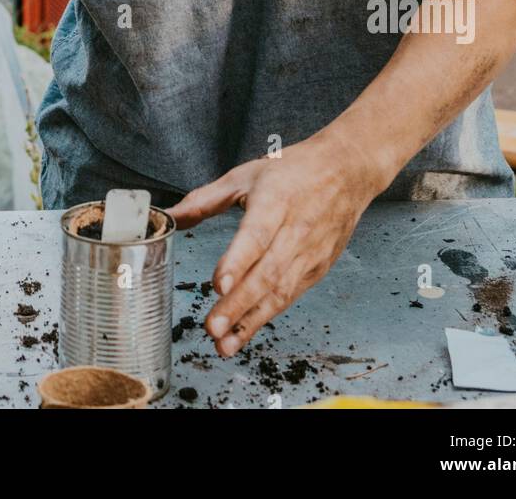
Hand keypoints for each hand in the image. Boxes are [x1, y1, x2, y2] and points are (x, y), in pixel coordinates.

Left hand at [169, 129, 379, 356]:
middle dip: (238, 305)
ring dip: (251, 321)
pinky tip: (245, 332)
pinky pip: (290, 297)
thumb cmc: (295, 171)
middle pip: (267, 273)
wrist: (346, 171)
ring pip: (280, 292)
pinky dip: (267, 317)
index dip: (238, 262)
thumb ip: (205, 199)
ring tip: (225, 343)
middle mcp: (295, 231)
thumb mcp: (246, 175)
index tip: (219, 285)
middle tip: (213, 327)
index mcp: (276, 201)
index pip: (257, 235)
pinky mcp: (317, 270)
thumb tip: (169, 217)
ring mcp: (309, 254)